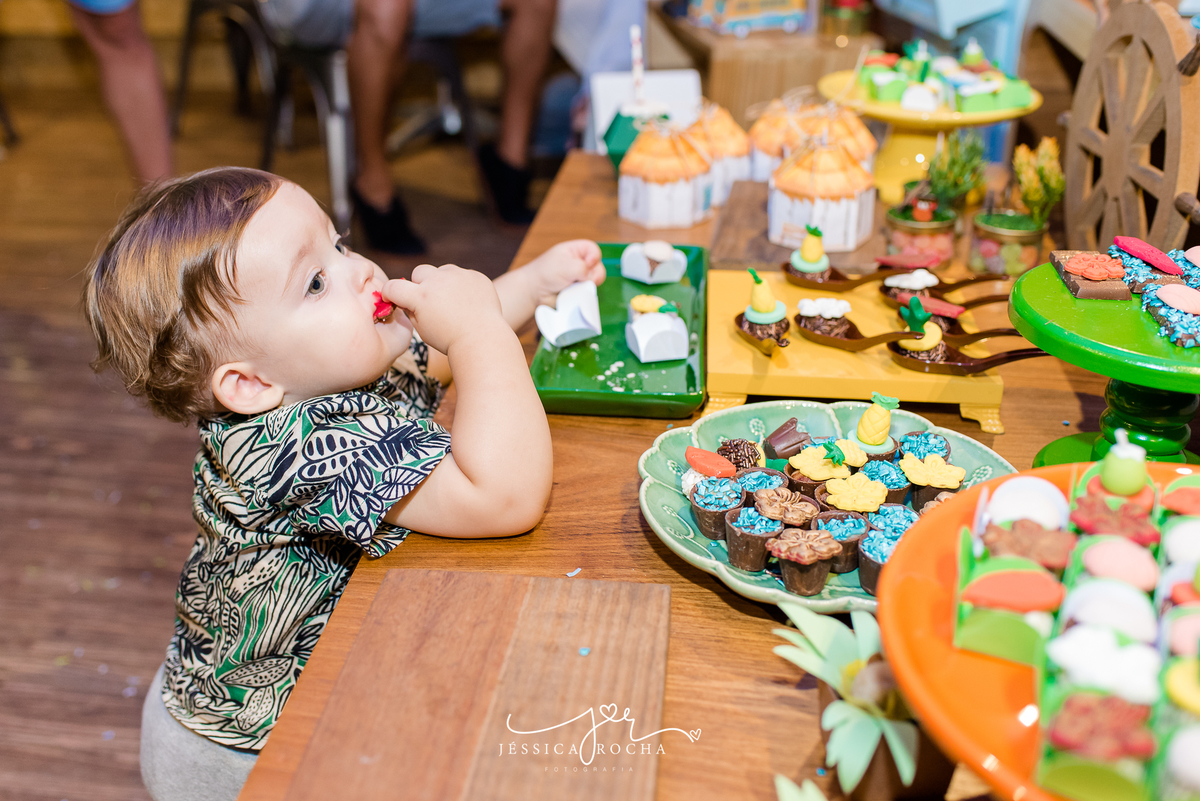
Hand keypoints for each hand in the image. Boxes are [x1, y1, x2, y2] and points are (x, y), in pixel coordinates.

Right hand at [382, 264, 503, 353]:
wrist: (482, 339)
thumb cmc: (449, 339)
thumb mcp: (422, 329)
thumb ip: (411, 310)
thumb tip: (405, 300)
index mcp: (421, 296)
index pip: (393, 286)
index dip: (390, 292)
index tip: (394, 299)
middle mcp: (438, 281)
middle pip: (419, 272)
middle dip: (420, 284)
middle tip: (430, 301)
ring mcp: (459, 275)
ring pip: (442, 271)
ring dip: (442, 282)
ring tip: (453, 302)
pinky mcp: (475, 276)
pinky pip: (462, 275)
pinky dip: (462, 285)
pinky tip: (468, 302)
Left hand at [525, 240, 604, 305]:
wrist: (535, 291)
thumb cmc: (545, 273)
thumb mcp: (565, 265)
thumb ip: (582, 268)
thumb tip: (592, 279)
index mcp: (576, 250)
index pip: (594, 250)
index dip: (594, 257)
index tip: (587, 264)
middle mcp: (580, 263)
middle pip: (598, 267)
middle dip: (592, 275)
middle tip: (581, 279)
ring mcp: (580, 278)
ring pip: (595, 282)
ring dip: (586, 286)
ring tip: (573, 287)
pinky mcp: (579, 291)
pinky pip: (589, 293)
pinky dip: (583, 294)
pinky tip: (573, 294)